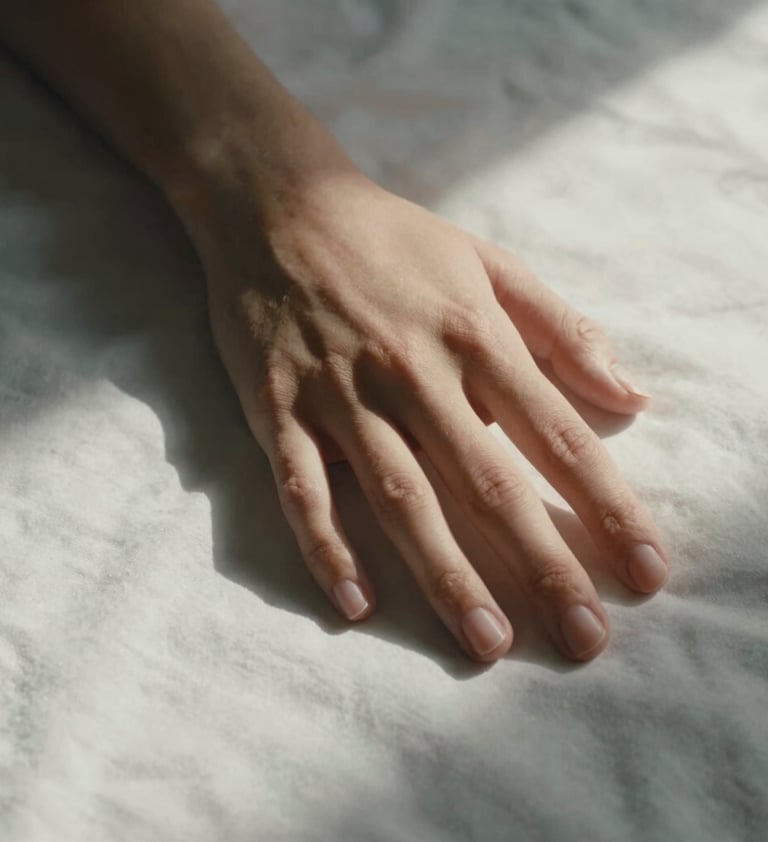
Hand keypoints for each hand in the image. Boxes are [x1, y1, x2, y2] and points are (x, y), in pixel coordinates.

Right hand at [188, 165, 668, 663]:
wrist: (277, 204)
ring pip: (401, 496)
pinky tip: (357, 605)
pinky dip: (327, 547)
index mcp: (474, 334)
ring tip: (487, 642)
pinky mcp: (278, 409)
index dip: (607, 506)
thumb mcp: (487, 263)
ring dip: (446, 574)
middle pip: (489, 482)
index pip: (557, 435)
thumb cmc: (392, 238)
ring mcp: (341, 395)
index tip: (644, 572)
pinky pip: (303, 488)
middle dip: (543, 565)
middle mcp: (414, 372)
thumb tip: (632, 396)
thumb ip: (562, 328)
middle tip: (583, 639)